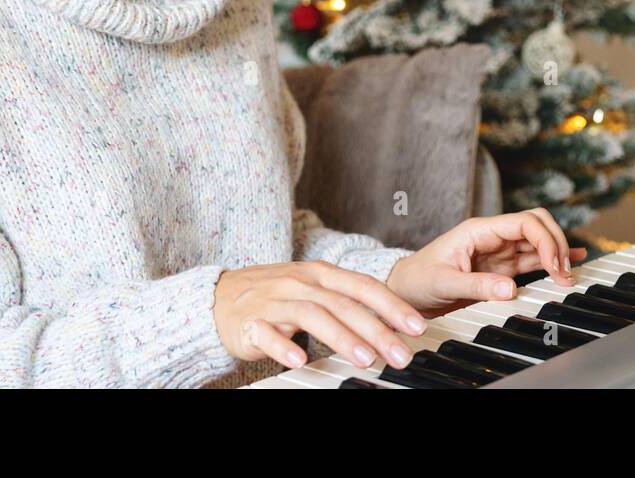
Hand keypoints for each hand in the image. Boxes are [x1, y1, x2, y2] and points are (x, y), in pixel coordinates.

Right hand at [213, 260, 426, 370]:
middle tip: (400, 353)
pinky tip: (301, 360)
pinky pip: (268, 334)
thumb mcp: (312, 290)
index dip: (391, 305)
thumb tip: (389, 324)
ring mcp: (274, 301)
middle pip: (343, 304)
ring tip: (365, 359)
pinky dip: (285, 347)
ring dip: (342, 338)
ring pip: (313, 315)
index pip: (362, 286)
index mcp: (319, 273)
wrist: (218, 298)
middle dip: (376, 329)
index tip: (416, 326)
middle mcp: (299, 283)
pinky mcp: (250, 322)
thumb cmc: (273, 296)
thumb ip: (345, 303)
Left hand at [385, 208, 587, 316]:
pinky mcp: (501, 268)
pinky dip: (551, 261)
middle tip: (564, 272)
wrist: (405, 290)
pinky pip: (532, 259)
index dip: (546, 240)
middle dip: (556, 243)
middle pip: (537, 224)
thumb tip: (510, 289)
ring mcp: (499, 251)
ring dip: (556, 255)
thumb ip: (477, 285)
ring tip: (568, 277)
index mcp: (479, 230)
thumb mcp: (444, 283)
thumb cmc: (418, 280)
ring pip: (538, 242)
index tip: (555, 266)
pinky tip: (570, 264)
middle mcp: (492, 236)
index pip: (524, 222)